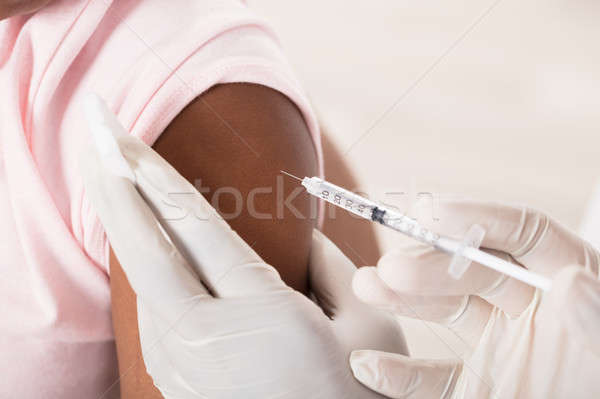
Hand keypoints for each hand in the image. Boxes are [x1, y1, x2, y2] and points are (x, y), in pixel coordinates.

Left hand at [80, 94, 407, 397]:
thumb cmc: (364, 393)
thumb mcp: (369, 326)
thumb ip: (332, 269)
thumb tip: (306, 232)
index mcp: (263, 314)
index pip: (197, 228)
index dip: (159, 178)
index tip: (127, 140)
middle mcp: (209, 339)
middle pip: (147, 249)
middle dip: (117, 185)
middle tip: (96, 135)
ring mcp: (185, 366)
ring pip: (144, 281)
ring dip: (126, 224)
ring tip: (113, 180)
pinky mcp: (179, 382)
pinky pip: (153, 312)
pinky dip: (145, 268)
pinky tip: (144, 243)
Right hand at [350, 199, 599, 397]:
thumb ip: (595, 321)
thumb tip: (573, 280)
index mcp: (569, 287)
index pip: (525, 235)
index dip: (480, 218)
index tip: (434, 212)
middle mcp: (529, 310)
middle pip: (473, 270)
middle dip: (430, 264)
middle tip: (392, 267)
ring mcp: (499, 347)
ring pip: (445, 311)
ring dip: (403, 299)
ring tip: (368, 286)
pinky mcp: (477, 387)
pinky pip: (433, 379)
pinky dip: (400, 375)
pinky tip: (369, 364)